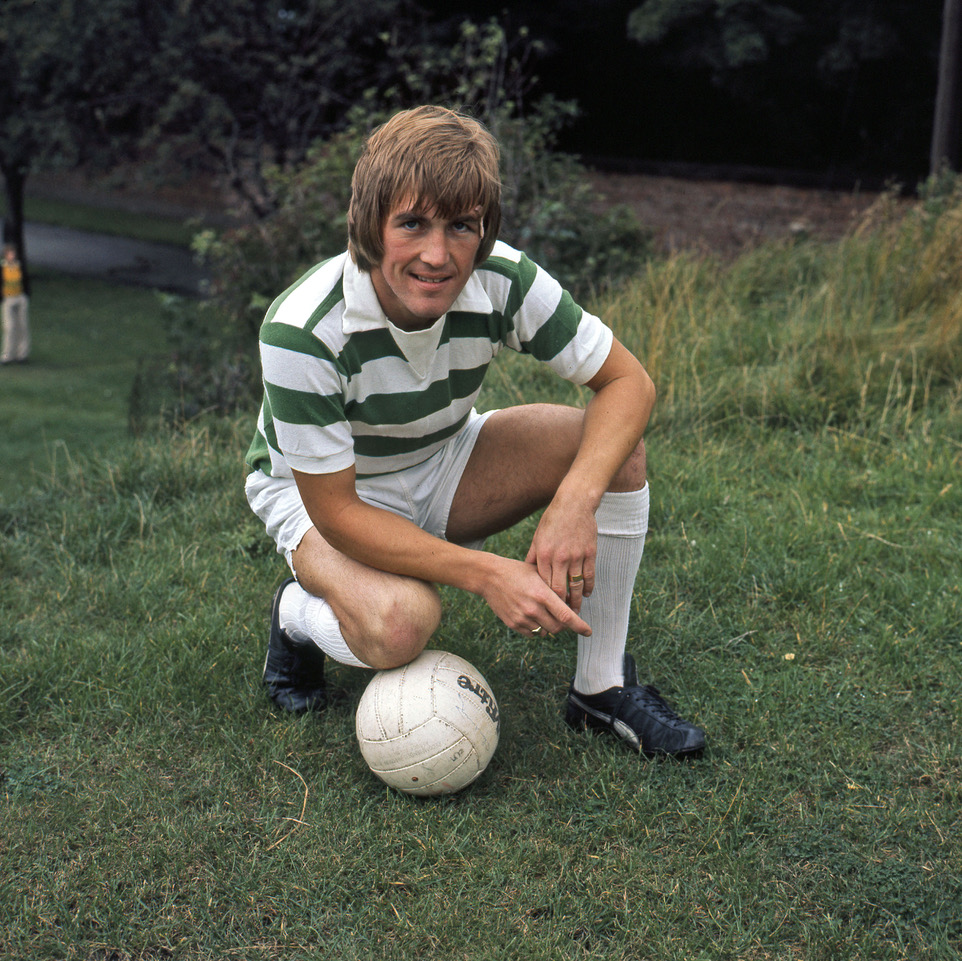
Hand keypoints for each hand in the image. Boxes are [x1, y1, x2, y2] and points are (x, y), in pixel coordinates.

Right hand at [480, 555, 590, 636]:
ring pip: (545, 632)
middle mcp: (533, 608)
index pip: (566, 616)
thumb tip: (572, 603)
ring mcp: (522, 618)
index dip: (580, 626)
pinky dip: (537, 628)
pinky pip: (532, 634)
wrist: (490, 577)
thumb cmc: (518, 572)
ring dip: (550, 626)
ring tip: (545, 613)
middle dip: (565, 625)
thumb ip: (555, 588)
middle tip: (564, 617)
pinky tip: (534, 616)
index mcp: (542, 594)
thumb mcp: (539, 574)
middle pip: (558, 627)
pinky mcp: (513, 624)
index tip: (588, 631)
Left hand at [524, 498, 596, 613]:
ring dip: (575, 602)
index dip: (544, 600)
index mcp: (544, 555)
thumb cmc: (553, 520)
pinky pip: (589, 576)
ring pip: (576, 586)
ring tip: (575, 612)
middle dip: (559, 607)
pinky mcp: (589, 553)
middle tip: (560, 619)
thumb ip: (533, 556)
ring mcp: (576, 556)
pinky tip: (585, 594)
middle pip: (559, 589)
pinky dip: (588, 587)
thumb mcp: (538, 536)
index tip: (544, 610)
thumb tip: (526, 572)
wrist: (574, 503)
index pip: (543, 584)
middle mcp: (559, 558)